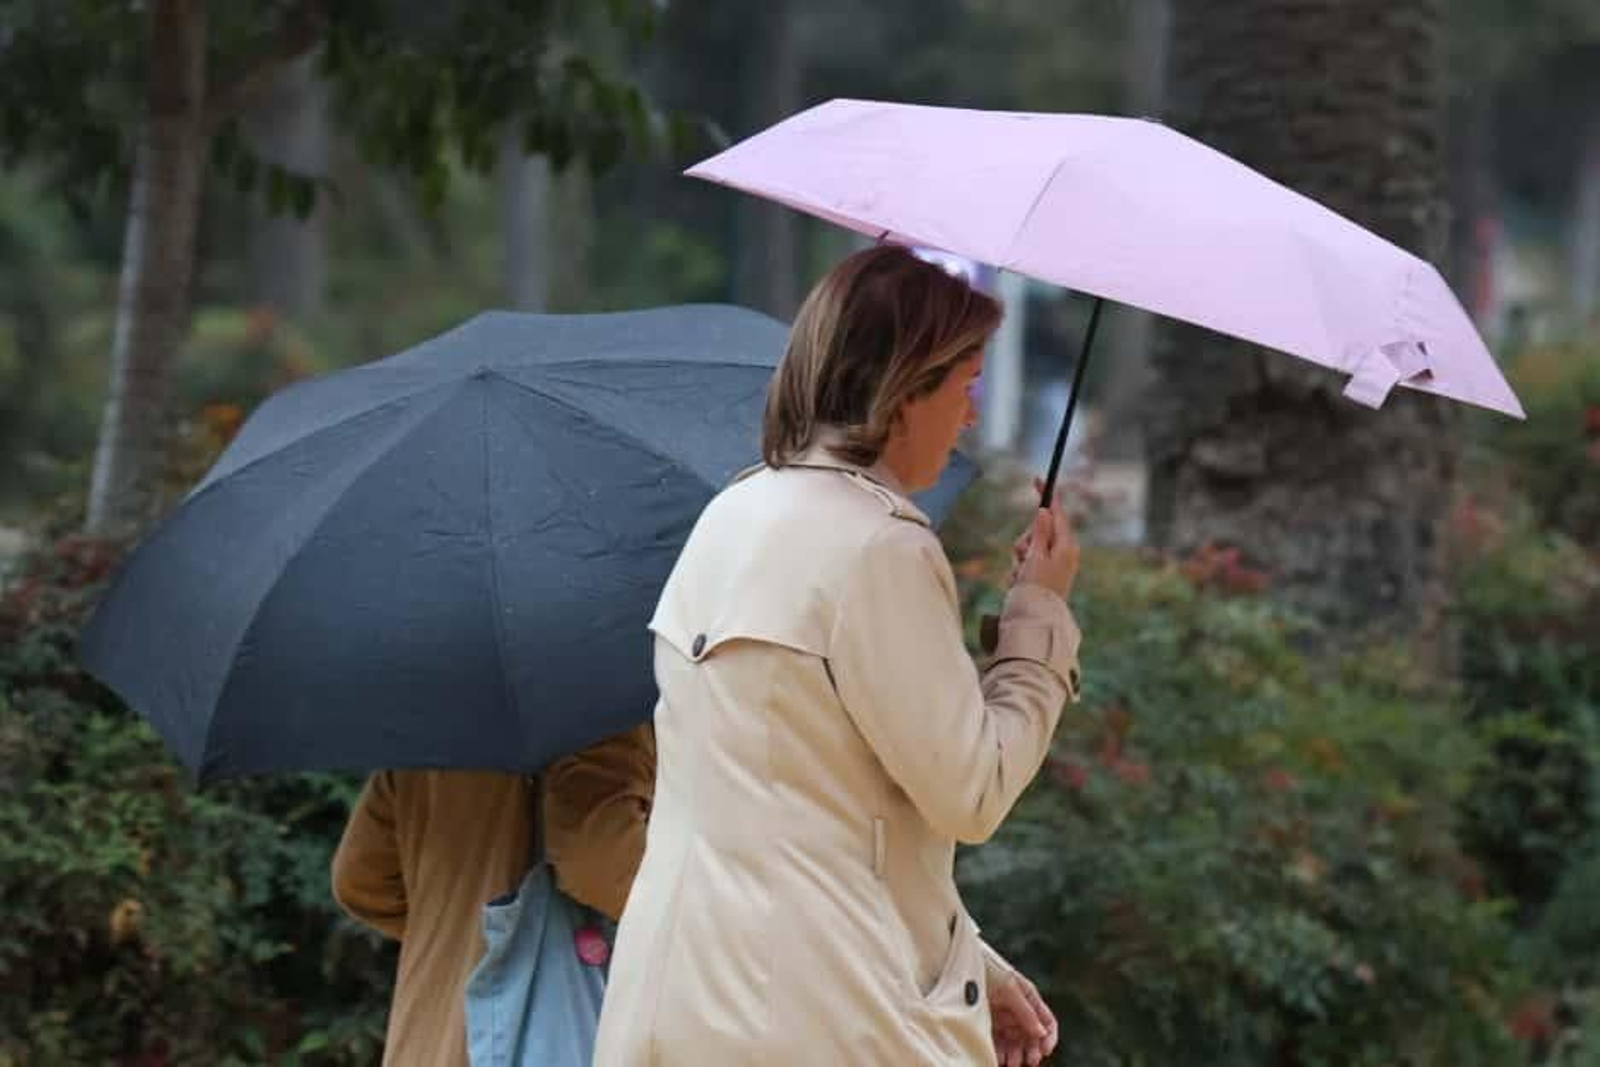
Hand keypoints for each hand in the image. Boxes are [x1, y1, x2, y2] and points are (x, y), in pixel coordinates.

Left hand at [989, 967, 1057, 1066]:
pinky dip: (999, 1053)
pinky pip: (997, 1044)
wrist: (958, 964)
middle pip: (1031, 1037)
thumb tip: (1041, 1032)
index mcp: (1028, 998)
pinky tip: (997, 1059)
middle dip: (1032, 1050)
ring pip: (1015, 1044)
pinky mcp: (987, 1026)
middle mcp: (1018, 1011)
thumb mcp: (1009, 987)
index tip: (1045, 1051)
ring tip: (1010, 1063)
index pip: (1046, 1021)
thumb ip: (1025, 1010)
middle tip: (1029, 1061)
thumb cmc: (988, 968)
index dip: (1049, 1037)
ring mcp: (1003, 1019)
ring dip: (1015, 1055)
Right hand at [1013, 480, 1078, 598]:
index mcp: (1066, 545)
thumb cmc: (1037, 589)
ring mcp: (1056, 564)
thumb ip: (1039, 533)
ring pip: (1030, 547)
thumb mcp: (1035, 557)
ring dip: (1020, 558)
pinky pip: (1029, 563)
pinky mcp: (1047, 574)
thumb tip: (1045, 511)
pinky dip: (1021, 570)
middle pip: (1038, 531)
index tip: (1038, 479)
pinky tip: (1020, 582)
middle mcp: (1064, 553)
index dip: (1047, 496)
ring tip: (1021, 575)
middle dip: (1024, 540)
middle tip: (1022, 557)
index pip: (1056, 513)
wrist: (1037, 620)